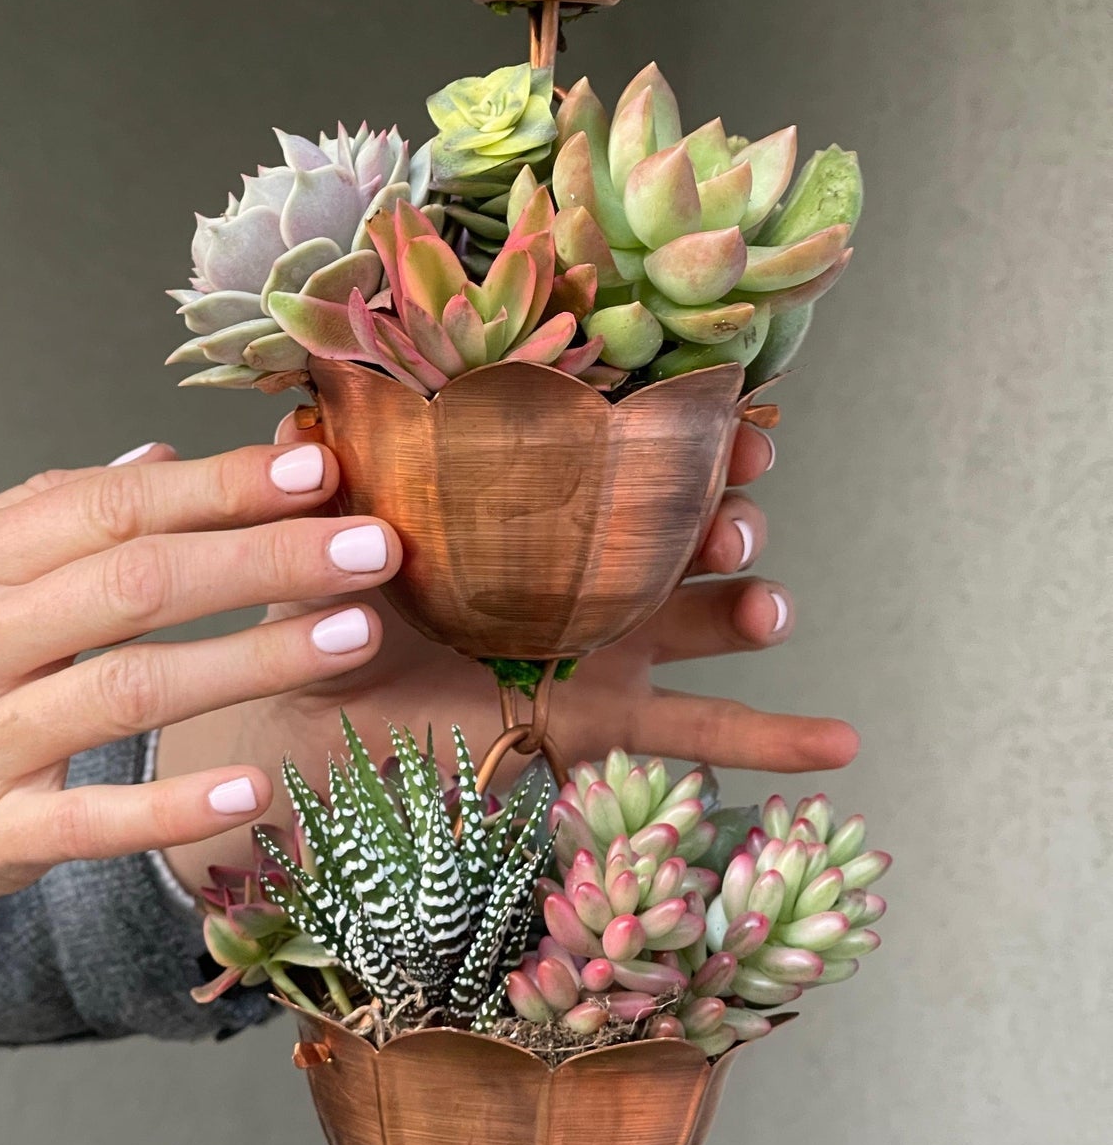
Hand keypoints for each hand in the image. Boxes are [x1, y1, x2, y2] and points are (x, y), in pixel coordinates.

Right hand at [0, 441, 399, 980]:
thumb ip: (32, 519)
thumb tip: (150, 461)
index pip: (108, 505)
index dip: (221, 486)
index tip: (318, 469)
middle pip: (137, 580)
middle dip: (267, 556)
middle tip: (374, 543)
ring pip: (129, 685)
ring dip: (252, 657)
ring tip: (352, 636)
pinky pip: (89, 818)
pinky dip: (173, 802)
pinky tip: (254, 785)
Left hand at [158, 421, 857, 887]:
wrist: (322, 709)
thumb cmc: (336, 602)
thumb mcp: (333, 531)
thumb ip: (330, 476)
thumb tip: (303, 404)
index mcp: (539, 508)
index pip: (627, 455)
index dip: (685, 433)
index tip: (723, 414)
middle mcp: (590, 565)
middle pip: (686, 530)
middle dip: (724, 515)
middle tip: (726, 521)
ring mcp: (612, 644)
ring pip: (706, 619)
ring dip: (750, 605)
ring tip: (761, 608)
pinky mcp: (609, 722)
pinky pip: (702, 732)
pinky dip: (775, 738)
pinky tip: (840, 741)